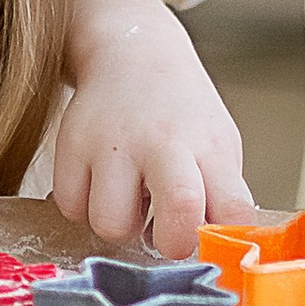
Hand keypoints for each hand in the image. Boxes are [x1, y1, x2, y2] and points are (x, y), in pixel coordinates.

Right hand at [51, 16, 257, 256]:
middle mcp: (163, 142)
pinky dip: (84, 205)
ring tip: (129, 196)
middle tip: (165, 231)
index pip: (233, 210)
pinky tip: (101, 181)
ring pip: (110, 224)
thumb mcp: (217, 145)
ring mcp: (113, 144)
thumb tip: (220, 253)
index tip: (210, 246)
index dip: (224, 243)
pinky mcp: (70, 144)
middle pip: (179, 215)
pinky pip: (71, 208)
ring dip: (119, 223)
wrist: (132, 52)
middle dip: (172, 243)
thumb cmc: (181, 113)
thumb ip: (221, 196)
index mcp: (209, 148)